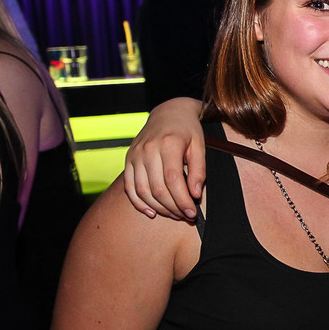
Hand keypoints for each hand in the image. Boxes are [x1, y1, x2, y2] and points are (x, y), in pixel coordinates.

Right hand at [123, 98, 204, 219]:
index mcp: (168, 144)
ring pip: (143, 190)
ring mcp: (135, 155)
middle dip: (173, 207)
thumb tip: (195, 194)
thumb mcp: (200, 145)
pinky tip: (152, 212)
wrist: (168, 113)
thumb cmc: (188, 130)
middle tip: (186, 216)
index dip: (183, 200)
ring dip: (158, 208)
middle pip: (158, 188)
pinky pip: (129, 187)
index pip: (173, 180)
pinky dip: (139, 203)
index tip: (193, 213)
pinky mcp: (128, 160)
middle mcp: (148, 149)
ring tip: (174, 214)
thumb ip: (199, 170)